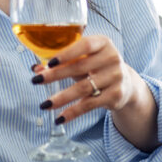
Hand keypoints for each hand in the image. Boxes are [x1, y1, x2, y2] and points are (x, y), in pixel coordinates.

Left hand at [31, 34, 146, 124]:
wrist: (125, 84)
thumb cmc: (97, 67)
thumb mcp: (82, 60)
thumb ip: (61, 62)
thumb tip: (36, 69)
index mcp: (103, 43)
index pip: (85, 46)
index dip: (66, 54)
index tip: (49, 63)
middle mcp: (112, 58)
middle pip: (80, 67)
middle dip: (55, 75)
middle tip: (36, 81)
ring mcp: (116, 77)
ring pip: (83, 88)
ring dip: (61, 97)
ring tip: (44, 104)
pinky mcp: (116, 95)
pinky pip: (90, 104)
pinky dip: (73, 112)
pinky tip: (60, 118)